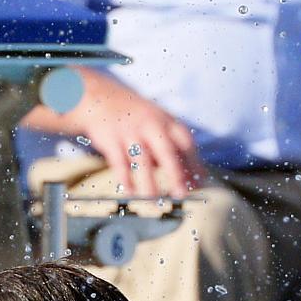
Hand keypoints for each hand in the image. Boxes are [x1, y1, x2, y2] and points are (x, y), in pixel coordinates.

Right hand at [25, 69, 207, 198]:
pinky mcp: (111, 140)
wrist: (101, 98)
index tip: (199, 183)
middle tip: (182, 194)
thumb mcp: (158, 122)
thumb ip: (171, 145)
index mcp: (166, 122)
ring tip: (154, 201)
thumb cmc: (135, 116)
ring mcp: (130, 132)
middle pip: (167, 152)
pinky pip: (119, 162)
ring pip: (142, 161)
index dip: (194, 164)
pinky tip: (130, 192)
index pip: (186, 144)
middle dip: (176, 174)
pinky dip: (125, 178)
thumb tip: (188, 175)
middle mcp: (150, 126)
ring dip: (148, 183)